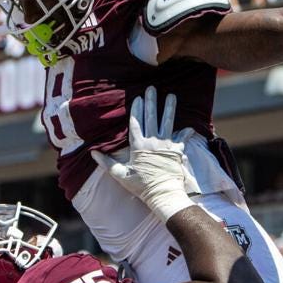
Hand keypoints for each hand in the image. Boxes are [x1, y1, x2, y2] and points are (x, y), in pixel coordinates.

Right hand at [93, 87, 198, 222]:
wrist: (163, 194)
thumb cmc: (141, 186)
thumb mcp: (121, 175)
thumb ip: (107, 163)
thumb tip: (92, 153)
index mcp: (139, 146)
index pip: (136, 123)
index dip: (137, 109)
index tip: (138, 97)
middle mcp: (153, 142)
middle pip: (151, 118)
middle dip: (151, 102)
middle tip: (152, 88)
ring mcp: (166, 146)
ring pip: (168, 122)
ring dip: (170, 108)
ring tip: (172, 96)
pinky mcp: (177, 151)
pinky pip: (182, 139)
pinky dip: (186, 133)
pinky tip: (189, 126)